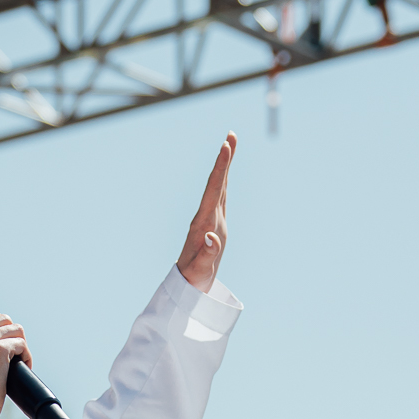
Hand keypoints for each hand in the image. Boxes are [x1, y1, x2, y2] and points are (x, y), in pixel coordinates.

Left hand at [177, 133, 235, 292]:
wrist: (187, 283)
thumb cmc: (194, 278)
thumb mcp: (200, 270)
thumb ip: (207, 254)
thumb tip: (211, 237)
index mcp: (204, 223)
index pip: (213, 191)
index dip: (220, 169)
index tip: (224, 148)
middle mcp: (206, 216)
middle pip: (216, 183)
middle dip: (224, 159)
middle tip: (230, 135)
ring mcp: (210, 218)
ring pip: (219, 186)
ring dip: (224, 165)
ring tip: (230, 144)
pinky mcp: (215, 222)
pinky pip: (221, 195)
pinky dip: (225, 179)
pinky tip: (227, 170)